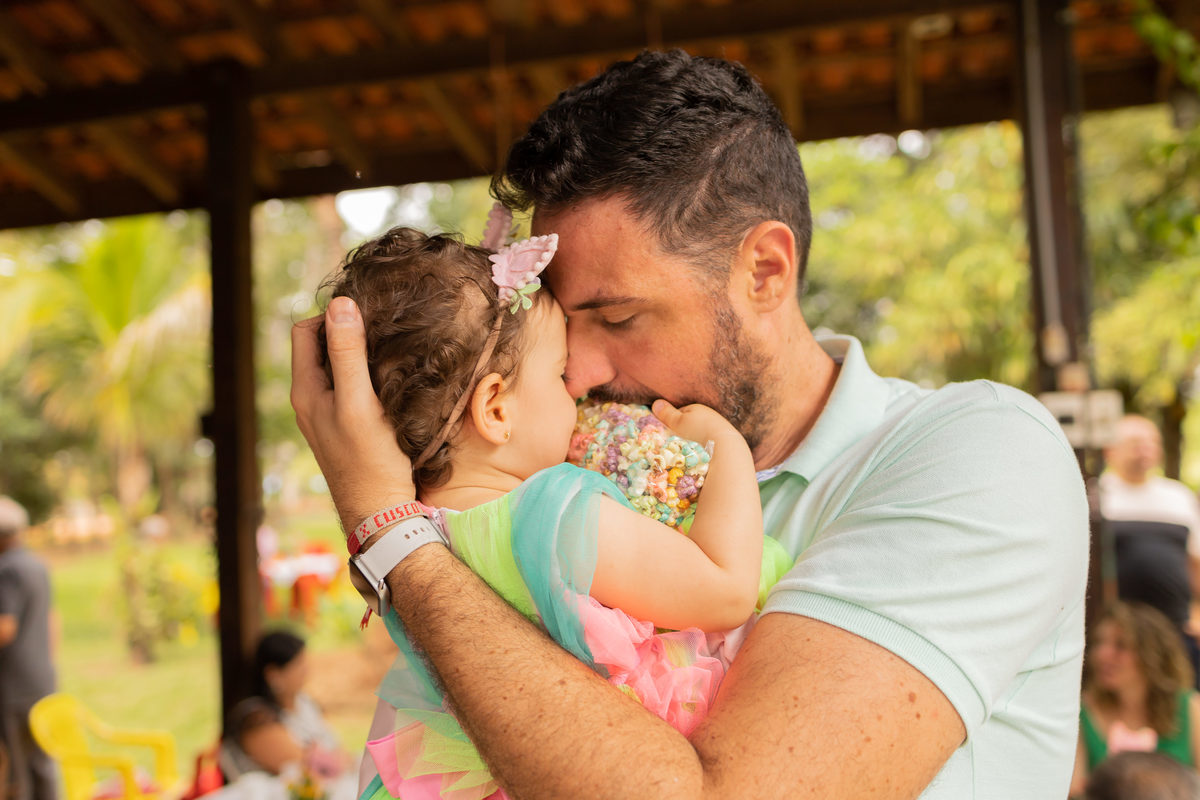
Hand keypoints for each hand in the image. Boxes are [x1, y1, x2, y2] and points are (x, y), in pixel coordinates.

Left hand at [291, 296, 415, 532]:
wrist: (381, 512)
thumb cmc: (370, 460)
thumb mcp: (359, 402)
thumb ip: (348, 354)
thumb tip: (340, 305)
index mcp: (304, 391)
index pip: (304, 331)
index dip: (331, 317)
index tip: (367, 318)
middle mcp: (310, 401)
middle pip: (320, 348)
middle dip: (346, 333)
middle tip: (382, 331)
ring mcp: (328, 416)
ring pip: (338, 368)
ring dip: (359, 355)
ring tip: (390, 352)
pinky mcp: (347, 427)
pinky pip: (351, 388)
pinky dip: (367, 376)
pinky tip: (391, 380)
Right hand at [651, 399, 740, 448]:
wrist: (724, 448)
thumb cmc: (698, 432)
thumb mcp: (677, 422)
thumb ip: (667, 414)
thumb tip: (656, 403)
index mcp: (698, 408)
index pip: (681, 412)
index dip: (672, 422)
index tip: (667, 432)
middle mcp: (710, 416)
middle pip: (691, 424)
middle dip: (683, 432)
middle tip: (675, 444)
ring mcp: (719, 429)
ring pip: (700, 435)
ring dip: (693, 442)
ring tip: (687, 452)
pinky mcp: (724, 442)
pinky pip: (709, 444)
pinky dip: (703, 449)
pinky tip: (699, 456)